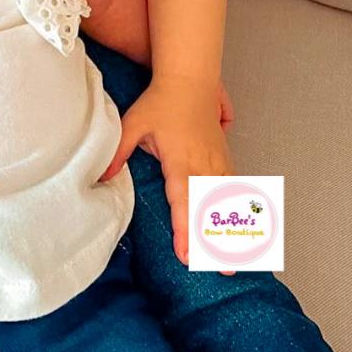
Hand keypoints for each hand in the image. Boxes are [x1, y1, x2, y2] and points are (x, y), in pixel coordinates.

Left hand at [100, 75, 234, 270]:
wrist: (189, 80)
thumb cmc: (160, 102)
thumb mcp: (133, 123)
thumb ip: (119, 151)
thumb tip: (102, 177)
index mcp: (181, 160)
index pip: (183, 201)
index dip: (185, 229)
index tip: (186, 254)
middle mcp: (204, 164)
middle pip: (210, 208)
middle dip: (215, 240)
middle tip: (223, 270)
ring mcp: (218, 161)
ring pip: (228, 202)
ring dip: (234, 229)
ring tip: (240, 258)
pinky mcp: (225, 158)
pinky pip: (235, 189)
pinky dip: (242, 211)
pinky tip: (249, 230)